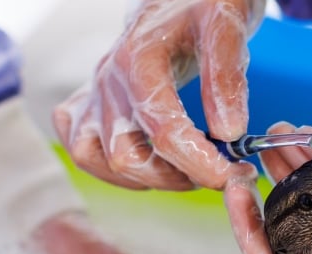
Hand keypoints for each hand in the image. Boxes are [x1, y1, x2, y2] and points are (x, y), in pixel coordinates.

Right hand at [52, 0, 262, 190]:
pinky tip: (147, 163)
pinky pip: (81, 148)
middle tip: (216, 172)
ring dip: (145, 178)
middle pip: (126, 154)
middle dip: (176, 176)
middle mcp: (108, 78)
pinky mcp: (89, 102)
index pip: (163, 129)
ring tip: (185, 172)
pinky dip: (108, 168)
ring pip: (97, 158)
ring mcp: (94, 92)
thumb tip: (228, 133)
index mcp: (139, 58)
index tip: (231, 175)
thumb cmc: (205, 4)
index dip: (199, 163)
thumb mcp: (226, 26)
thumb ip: (226, 77)